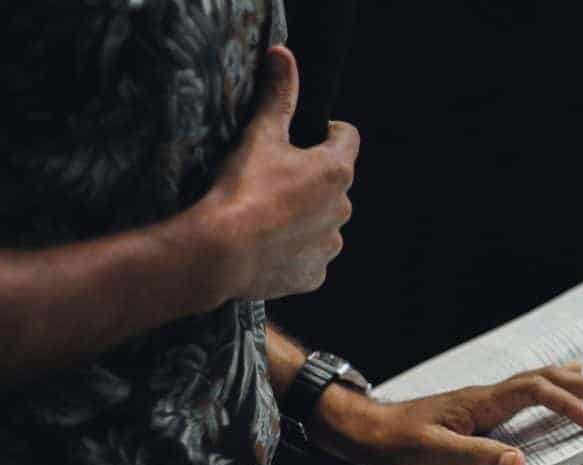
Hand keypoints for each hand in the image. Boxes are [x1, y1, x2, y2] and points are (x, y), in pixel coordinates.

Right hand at [189, 45, 358, 302]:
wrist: (220, 253)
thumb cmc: (242, 189)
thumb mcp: (259, 135)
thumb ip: (279, 96)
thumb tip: (284, 56)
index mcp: (336, 171)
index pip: (347, 137)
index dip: (327, 131)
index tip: (305, 135)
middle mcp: (343, 209)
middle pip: (334, 183)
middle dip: (311, 179)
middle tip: (273, 179)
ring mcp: (330, 245)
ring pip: (323, 222)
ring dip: (304, 217)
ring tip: (267, 216)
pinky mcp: (314, 275)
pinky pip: (309, 257)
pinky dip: (294, 251)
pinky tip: (267, 247)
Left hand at [308, 363, 582, 464]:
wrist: (363, 430)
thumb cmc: (392, 441)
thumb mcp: (430, 453)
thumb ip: (474, 456)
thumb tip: (519, 462)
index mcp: (480, 402)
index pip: (535, 392)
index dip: (568, 403)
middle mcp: (486, 396)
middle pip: (546, 379)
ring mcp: (483, 401)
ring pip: (538, 382)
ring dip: (574, 382)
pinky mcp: (478, 411)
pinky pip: (525, 393)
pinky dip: (551, 389)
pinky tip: (556, 390)